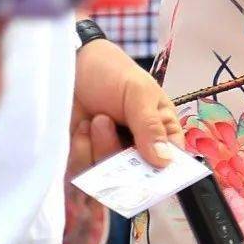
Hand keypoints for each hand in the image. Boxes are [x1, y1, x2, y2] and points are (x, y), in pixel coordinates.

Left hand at [72, 39, 183, 169]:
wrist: (73, 63)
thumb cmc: (113, 72)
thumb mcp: (138, 92)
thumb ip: (150, 126)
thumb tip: (165, 160)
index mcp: (161, 133)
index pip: (171, 166)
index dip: (164, 176)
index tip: (147, 171)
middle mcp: (138, 151)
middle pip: (138, 180)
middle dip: (122, 160)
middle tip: (106, 123)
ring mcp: (111, 157)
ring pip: (110, 180)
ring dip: (100, 149)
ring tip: (96, 118)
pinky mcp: (85, 161)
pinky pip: (85, 175)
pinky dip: (81, 151)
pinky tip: (82, 126)